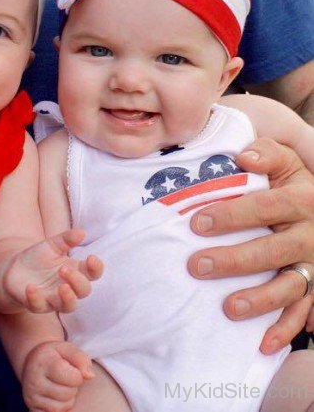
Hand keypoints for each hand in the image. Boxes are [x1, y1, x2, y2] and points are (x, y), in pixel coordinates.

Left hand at [4, 229, 102, 313]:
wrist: (14, 268)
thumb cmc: (39, 257)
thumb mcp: (53, 244)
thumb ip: (67, 239)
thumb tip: (82, 232)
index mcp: (75, 271)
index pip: (93, 274)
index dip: (96, 268)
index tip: (91, 257)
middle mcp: (68, 287)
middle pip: (83, 291)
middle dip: (77, 281)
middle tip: (64, 269)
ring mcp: (53, 298)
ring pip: (68, 306)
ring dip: (68, 298)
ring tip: (62, 287)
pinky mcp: (37, 304)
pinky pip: (39, 306)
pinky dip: (36, 298)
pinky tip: (31, 287)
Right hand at [22, 340, 93, 411]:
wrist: (31, 363)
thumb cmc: (53, 356)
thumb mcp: (66, 349)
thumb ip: (80, 358)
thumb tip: (90, 376)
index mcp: (43, 362)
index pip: (73, 377)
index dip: (78, 375)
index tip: (71, 369)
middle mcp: (34, 380)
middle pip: (68, 394)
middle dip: (72, 386)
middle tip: (64, 378)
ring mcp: (31, 397)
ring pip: (62, 407)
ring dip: (67, 398)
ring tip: (60, 386)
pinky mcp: (33, 409)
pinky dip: (60, 408)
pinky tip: (55, 396)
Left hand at [187, 138, 313, 352]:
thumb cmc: (290, 182)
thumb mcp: (285, 162)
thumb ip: (267, 154)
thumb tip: (243, 157)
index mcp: (302, 200)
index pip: (265, 207)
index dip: (232, 216)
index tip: (197, 223)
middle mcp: (311, 235)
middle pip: (272, 250)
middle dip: (234, 260)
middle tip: (196, 266)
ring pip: (290, 287)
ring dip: (260, 299)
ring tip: (229, 308)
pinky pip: (304, 311)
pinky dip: (286, 329)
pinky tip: (263, 343)